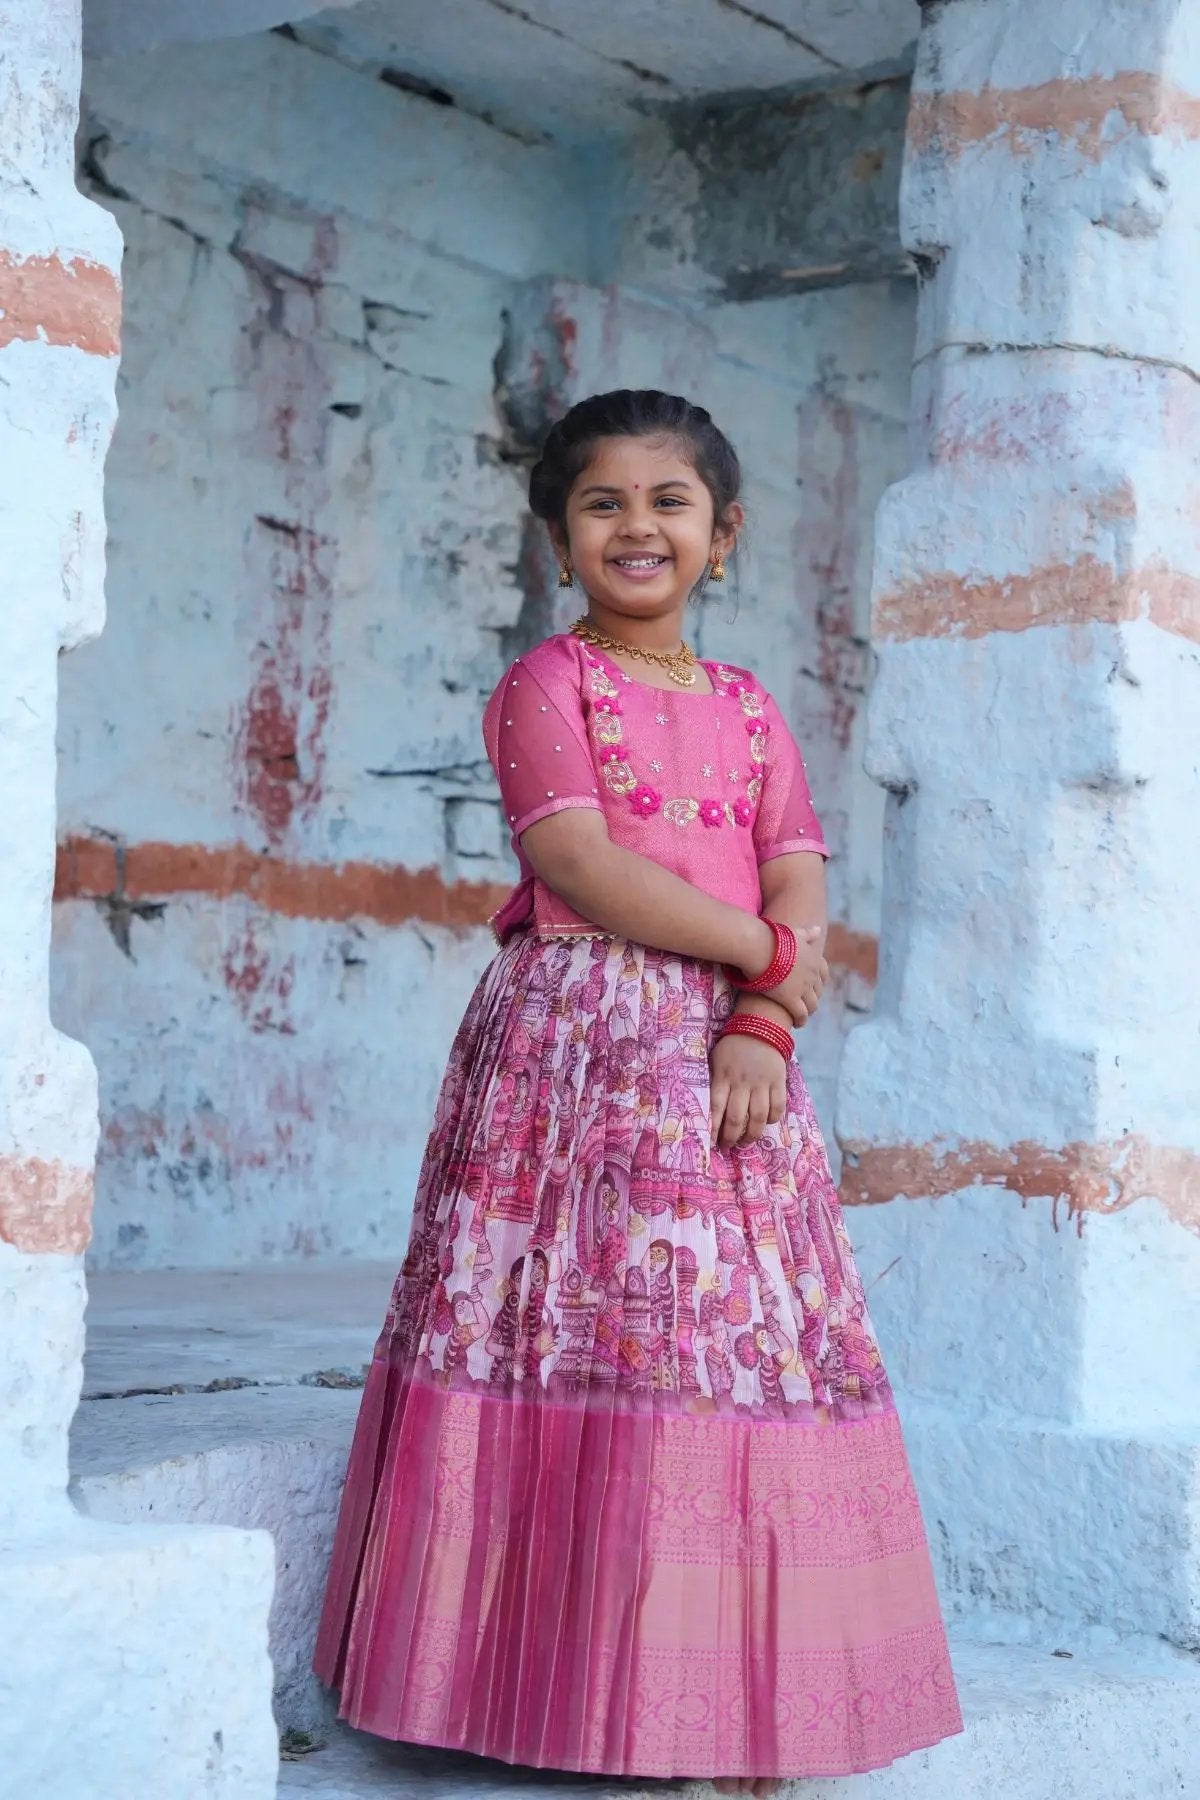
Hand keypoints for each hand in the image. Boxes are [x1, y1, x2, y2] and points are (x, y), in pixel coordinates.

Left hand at [709, 1029, 787, 1149]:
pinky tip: (765, 1123)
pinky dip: (772, 1119)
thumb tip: (709, 1110)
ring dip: (751, 1134)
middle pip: (737, 1118)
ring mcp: (762, 1083)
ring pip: (758, 1117)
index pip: (715, 1107)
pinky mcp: (778, 1082)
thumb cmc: (733, 1046)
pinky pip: (777, 1107)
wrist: (760, 1026)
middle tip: (727, 1146)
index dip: (713, 1128)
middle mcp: (742, 1082)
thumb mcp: (717, 1061)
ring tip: (745, 1141)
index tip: (710, 1141)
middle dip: (731, 1137)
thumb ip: (715, 1082)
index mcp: (723, 1076)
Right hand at [766, 927, 827, 1027]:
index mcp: (813, 958)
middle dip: (813, 999)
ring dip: (808, 1012)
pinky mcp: (791, 999)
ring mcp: (803, 987)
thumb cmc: (770, 937)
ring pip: (812, 1005)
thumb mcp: (793, 933)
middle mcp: (812, 974)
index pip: (823, 974)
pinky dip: (800, 1020)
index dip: (818, 983)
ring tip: (802, 1017)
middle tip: (805, 1005)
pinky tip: (796, 1024)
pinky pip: (800, 1015)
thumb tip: (818, 930)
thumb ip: (806, 934)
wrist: (758, 947)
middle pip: (818, 992)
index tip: (812, 988)